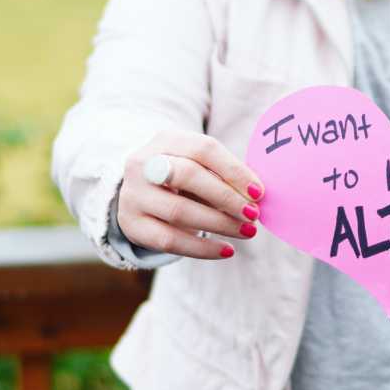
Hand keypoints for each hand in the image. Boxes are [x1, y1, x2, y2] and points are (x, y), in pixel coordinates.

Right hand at [116, 130, 264, 259]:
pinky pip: (169, 240)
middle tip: (253, 214)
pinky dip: (202, 248)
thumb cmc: (185, 176)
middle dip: (226, 197)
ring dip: (219, 224)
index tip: (259, 193)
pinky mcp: (131, 225)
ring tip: (248, 232)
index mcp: (167, 139)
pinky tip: (227, 250)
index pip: (203, 149)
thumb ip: (224, 174)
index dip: (234, 171)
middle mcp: (144, 163)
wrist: (141, 193)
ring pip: (178, 211)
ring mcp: (133, 194)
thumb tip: (256, 194)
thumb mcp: (200, 165)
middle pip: (187, 176)